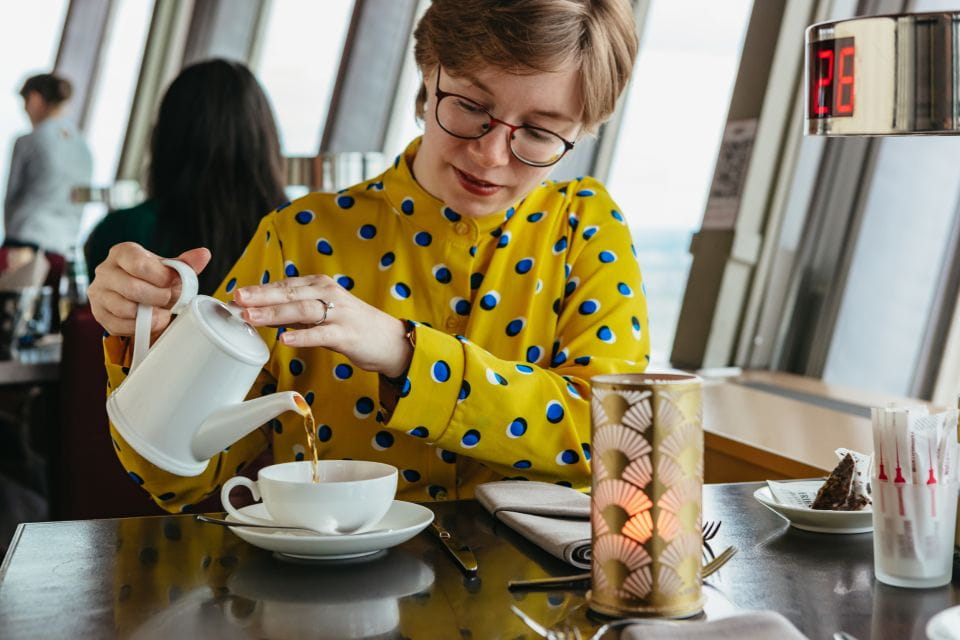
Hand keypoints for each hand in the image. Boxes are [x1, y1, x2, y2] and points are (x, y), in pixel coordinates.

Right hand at [88, 243, 210, 335]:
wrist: (138, 297)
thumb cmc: (153, 280)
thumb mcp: (169, 270)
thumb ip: (186, 264)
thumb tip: (203, 255)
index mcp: (123, 253)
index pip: (138, 263)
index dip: (160, 277)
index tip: (170, 282)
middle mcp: (105, 270)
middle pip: (133, 288)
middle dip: (158, 298)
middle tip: (168, 300)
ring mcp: (99, 292)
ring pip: (125, 308)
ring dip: (150, 314)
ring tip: (161, 312)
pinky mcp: (99, 313)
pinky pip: (119, 325)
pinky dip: (139, 327)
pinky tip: (148, 321)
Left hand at [233, 275, 412, 376]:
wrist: (390, 340)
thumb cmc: (353, 326)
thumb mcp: (323, 313)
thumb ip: (295, 312)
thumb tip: (261, 311)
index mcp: (321, 286)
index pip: (285, 285)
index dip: (259, 290)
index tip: (236, 294)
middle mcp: (329, 294)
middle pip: (290, 293)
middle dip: (261, 296)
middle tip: (237, 299)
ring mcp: (339, 313)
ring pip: (302, 310)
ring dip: (274, 313)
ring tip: (251, 317)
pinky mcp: (347, 334)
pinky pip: (321, 334)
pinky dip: (302, 336)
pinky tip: (285, 340)